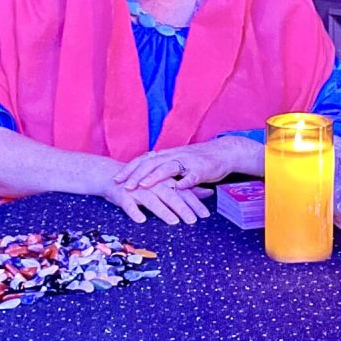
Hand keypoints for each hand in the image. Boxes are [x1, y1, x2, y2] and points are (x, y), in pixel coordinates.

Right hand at [102, 178, 211, 224]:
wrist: (111, 174)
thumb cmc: (143, 181)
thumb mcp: (166, 183)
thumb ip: (186, 189)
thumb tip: (209, 192)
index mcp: (165, 182)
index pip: (183, 192)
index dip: (194, 203)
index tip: (206, 215)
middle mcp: (153, 185)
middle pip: (170, 196)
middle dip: (182, 208)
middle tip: (193, 221)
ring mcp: (137, 190)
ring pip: (152, 200)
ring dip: (162, 211)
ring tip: (173, 221)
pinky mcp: (122, 195)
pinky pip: (128, 204)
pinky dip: (134, 211)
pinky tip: (141, 220)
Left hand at [113, 138, 260, 191]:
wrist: (224, 153)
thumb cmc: (199, 160)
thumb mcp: (178, 163)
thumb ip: (163, 168)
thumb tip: (144, 178)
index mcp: (167, 154)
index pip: (144, 160)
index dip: (130, 169)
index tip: (117, 179)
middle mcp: (175, 155)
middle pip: (151, 163)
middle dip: (136, 174)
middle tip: (123, 185)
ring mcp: (188, 162)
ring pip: (168, 167)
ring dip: (154, 177)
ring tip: (143, 186)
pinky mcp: (202, 169)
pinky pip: (192, 175)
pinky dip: (185, 181)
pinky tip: (178, 188)